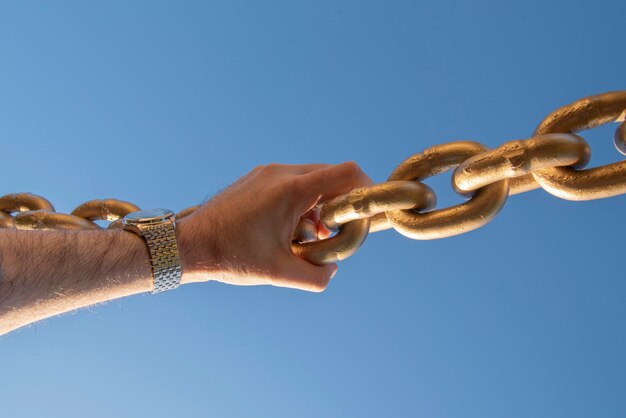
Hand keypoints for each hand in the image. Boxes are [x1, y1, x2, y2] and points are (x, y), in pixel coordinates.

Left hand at [176, 162, 372, 291]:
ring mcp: (266, 173)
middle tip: (338, 233)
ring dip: (320, 207)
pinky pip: (292, 184)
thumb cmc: (231, 256)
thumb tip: (332, 271)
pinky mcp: (257, 179)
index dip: (366, 189)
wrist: (188, 244)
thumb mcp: (279, 272)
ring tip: (310, 237)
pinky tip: (291, 231)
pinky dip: (302, 204)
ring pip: (311, 181)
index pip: (346, 173)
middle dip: (341, 205)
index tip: (368, 213)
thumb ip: (316, 276)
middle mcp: (280, 174)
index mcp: (290, 190)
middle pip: (331, 177)